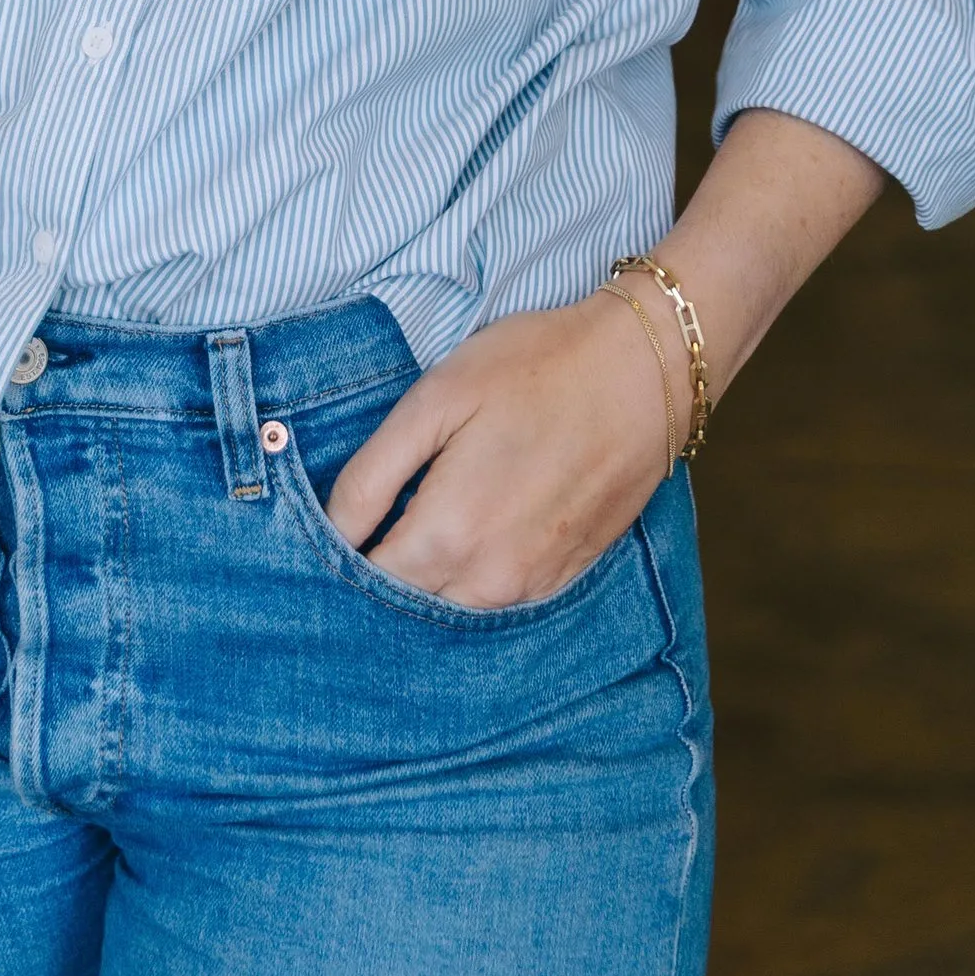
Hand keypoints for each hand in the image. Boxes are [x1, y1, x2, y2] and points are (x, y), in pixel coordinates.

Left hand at [324, 293, 674, 610]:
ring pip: (453, 607)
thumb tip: (331, 529)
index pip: (367, 580)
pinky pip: (499, 599)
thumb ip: (374, 473)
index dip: (342, 555)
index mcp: (448, 534)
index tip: (337, 525)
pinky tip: (476, 529)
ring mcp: (533, 586)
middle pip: (408, 603)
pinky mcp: (564, 578)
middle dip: (382, 572)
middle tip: (373, 519)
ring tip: (422, 520)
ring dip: (429, 579)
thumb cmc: (536, 369)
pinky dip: (474, 578)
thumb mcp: (438, 398)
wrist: (643, 372)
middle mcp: (489, 580)